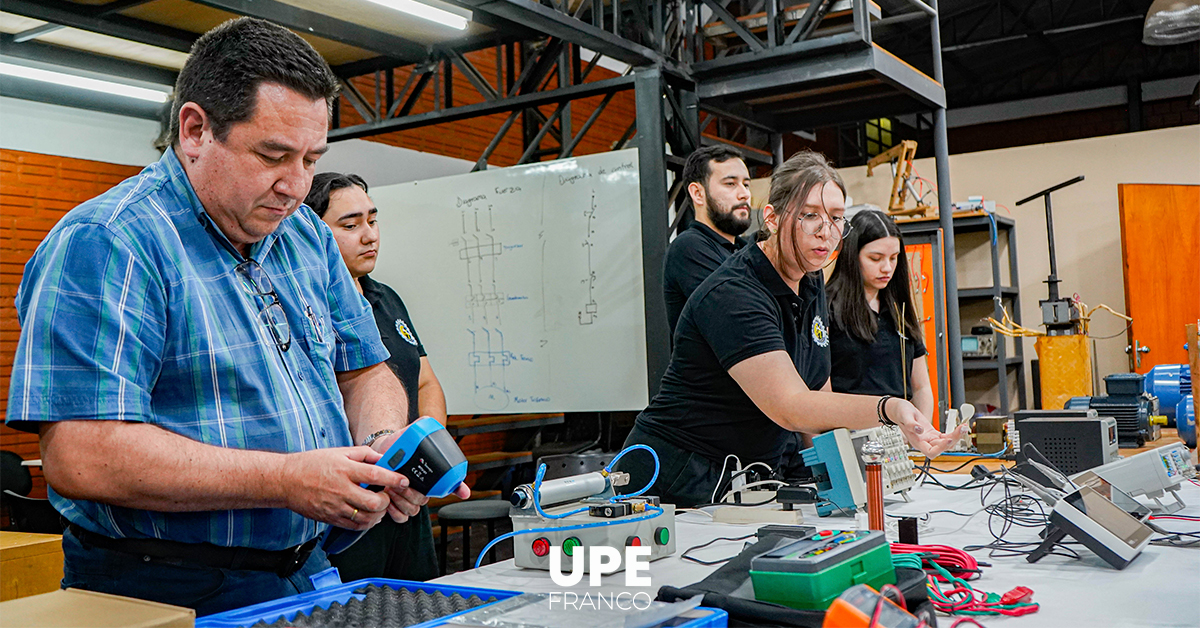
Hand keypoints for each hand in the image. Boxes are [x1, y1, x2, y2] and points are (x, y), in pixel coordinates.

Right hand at [280, 446, 407, 529]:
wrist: (286, 481)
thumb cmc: (312, 464)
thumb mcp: (338, 452)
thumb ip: (363, 454)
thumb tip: (382, 458)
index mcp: (344, 470)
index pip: (375, 475)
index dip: (393, 479)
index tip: (404, 480)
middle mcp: (341, 489)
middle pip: (373, 502)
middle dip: (386, 500)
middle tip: (386, 495)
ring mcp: (335, 506)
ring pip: (365, 518)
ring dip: (378, 514)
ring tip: (378, 506)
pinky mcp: (330, 518)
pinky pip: (354, 526)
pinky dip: (366, 523)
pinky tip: (367, 515)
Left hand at [370, 426, 471, 523]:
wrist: (381, 451)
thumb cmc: (399, 446)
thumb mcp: (412, 436)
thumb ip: (423, 429)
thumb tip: (433, 423)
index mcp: (430, 476)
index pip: (448, 486)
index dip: (456, 489)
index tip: (453, 491)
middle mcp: (422, 490)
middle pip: (423, 500)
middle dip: (410, 493)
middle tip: (400, 482)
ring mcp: (409, 499)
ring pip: (413, 509)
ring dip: (401, 500)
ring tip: (390, 487)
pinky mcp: (396, 506)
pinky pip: (401, 517)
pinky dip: (395, 511)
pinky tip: (388, 499)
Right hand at [886, 398, 967, 457]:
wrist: (900, 410)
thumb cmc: (900, 413)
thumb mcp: (905, 416)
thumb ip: (911, 425)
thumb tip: (920, 430)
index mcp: (916, 441)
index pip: (930, 452)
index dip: (940, 448)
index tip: (948, 440)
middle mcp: (924, 442)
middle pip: (942, 447)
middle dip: (954, 439)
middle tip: (962, 429)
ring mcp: (929, 439)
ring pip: (946, 443)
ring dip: (956, 436)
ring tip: (964, 427)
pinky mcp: (933, 435)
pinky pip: (945, 437)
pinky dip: (953, 433)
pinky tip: (959, 428)